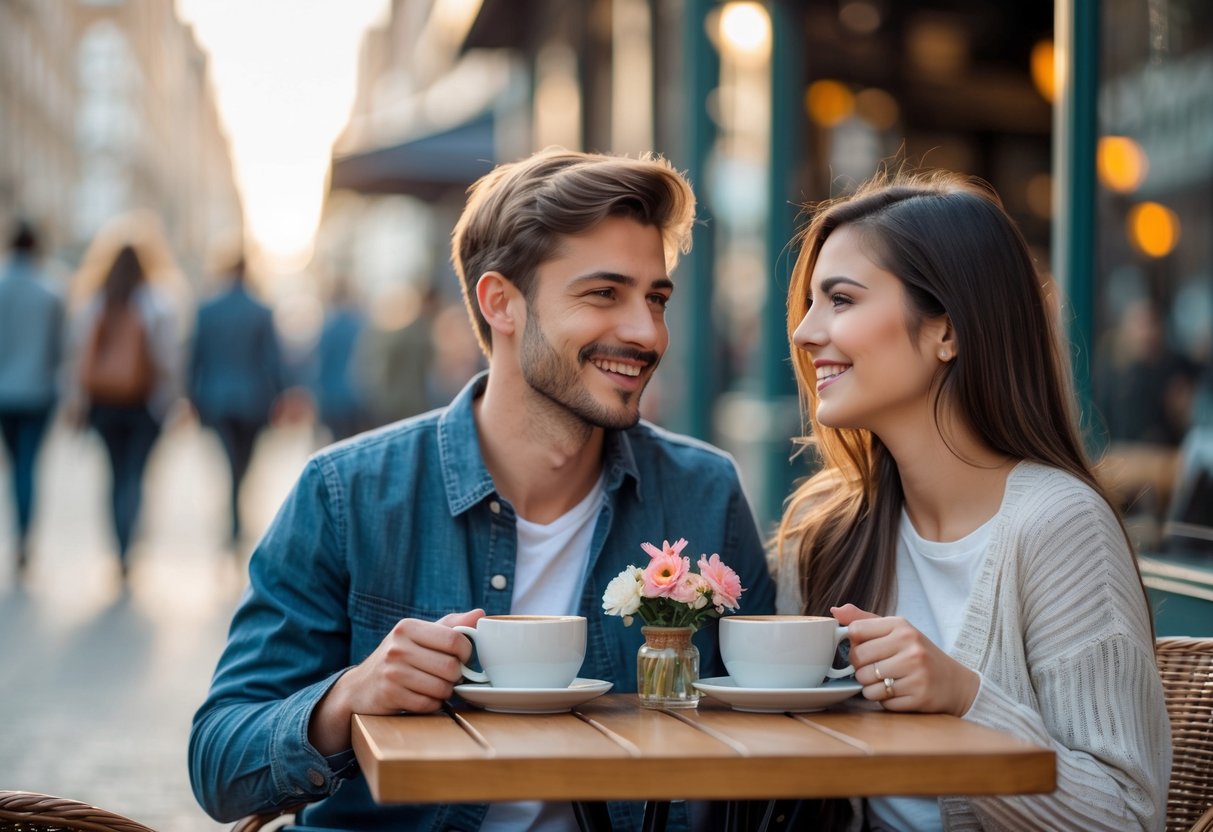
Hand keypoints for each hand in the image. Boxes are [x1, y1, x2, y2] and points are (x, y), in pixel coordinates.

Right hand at [309, 608, 485, 754]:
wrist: (360, 687)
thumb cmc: (399, 658)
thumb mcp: (421, 635)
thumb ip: (451, 625)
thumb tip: (481, 614)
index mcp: (408, 627)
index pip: (454, 639)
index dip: (466, 653)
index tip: (462, 657)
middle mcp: (397, 647)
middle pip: (451, 667)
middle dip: (455, 676)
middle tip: (448, 676)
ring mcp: (391, 672)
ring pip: (442, 688)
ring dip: (445, 692)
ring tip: (435, 686)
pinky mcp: (390, 695)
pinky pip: (428, 704)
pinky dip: (432, 704)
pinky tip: (423, 697)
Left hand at [831, 604, 979, 716]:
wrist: (954, 682)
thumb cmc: (918, 654)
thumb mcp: (896, 631)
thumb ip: (865, 621)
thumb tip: (835, 610)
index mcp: (901, 626)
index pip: (855, 630)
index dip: (853, 643)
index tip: (863, 649)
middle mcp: (910, 647)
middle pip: (858, 659)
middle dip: (860, 668)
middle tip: (873, 669)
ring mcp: (916, 673)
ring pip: (867, 684)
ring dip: (870, 687)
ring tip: (886, 681)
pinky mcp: (919, 696)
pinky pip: (882, 702)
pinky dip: (885, 700)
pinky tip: (898, 693)